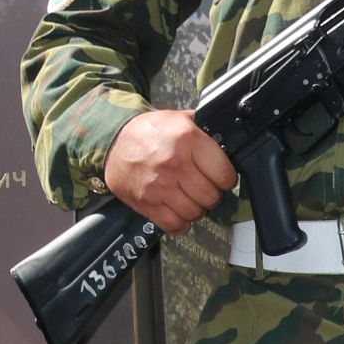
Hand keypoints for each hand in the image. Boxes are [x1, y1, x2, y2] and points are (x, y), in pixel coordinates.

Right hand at [103, 109, 237, 231]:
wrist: (113, 141)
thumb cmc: (149, 131)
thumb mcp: (181, 119)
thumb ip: (206, 132)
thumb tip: (230, 144)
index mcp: (188, 139)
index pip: (225, 174)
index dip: (226, 177)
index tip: (221, 176)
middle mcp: (174, 163)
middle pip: (211, 196)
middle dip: (212, 194)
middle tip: (204, 187)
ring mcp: (159, 186)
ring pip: (195, 213)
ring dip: (196, 208)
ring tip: (190, 197)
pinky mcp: (146, 202)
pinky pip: (175, 224)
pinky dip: (180, 222)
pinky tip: (178, 209)